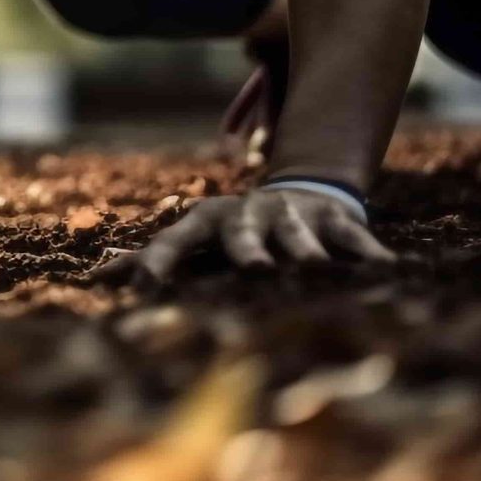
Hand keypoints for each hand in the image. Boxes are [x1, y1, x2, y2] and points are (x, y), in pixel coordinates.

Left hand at [97, 185, 392, 283]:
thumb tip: (93, 280)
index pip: (177, 240)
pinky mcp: (333, 218)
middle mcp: (249, 215)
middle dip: (246, 249)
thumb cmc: (232, 232)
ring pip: (298, 233)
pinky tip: (387, 269)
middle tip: (251, 270)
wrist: (297, 192)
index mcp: (208, 223)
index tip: (144, 288)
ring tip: (313, 268)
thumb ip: (145, 259)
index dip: (162, 261)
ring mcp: (293, 215)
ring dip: (306, 249)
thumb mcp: (192, 239)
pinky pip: (351, 235)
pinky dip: (366, 251)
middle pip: (242, 233)